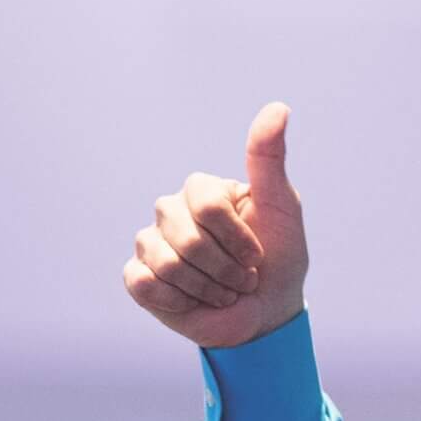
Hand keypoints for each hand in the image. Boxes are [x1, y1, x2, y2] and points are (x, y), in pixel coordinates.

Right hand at [125, 102, 309, 349]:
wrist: (265, 313)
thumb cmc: (278, 257)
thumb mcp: (282, 208)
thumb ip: (269, 159)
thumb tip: (278, 107)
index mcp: (201, 190)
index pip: (209, 207)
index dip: (238, 240)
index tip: (258, 256)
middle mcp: (171, 210)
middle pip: (188, 238)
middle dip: (225, 270)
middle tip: (242, 279)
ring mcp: (151, 242)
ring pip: (168, 264)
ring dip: (207, 289)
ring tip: (222, 291)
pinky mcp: (138, 276)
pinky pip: (145, 284)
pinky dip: (178, 301)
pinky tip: (193, 302)